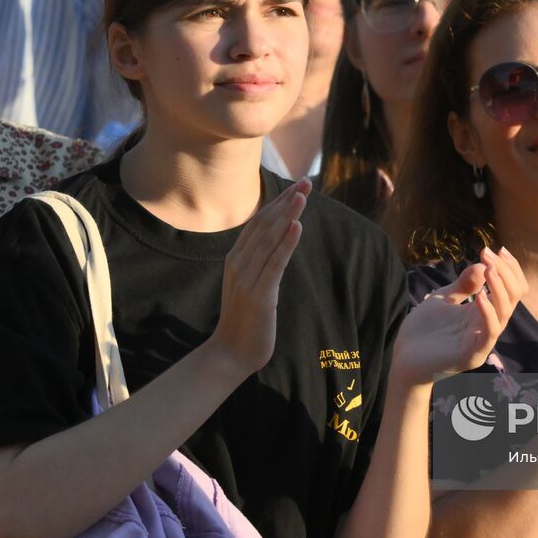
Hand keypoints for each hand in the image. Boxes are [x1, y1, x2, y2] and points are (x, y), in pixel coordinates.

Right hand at [210, 178, 309, 374]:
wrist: (230, 354)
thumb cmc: (245, 320)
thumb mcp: (251, 284)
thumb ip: (260, 263)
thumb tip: (279, 242)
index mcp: (235, 259)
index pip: (259, 222)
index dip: (279, 202)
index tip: (298, 187)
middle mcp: (238, 263)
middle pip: (264, 224)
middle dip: (287, 202)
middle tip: (307, 183)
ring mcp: (246, 278)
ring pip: (269, 240)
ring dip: (288, 215)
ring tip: (304, 196)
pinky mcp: (259, 295)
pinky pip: (274, 264)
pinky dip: (286, 243)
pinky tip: (298, 227)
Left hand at [394, 246, 526, 382]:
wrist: (403, 356)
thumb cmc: (423, 330)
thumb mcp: (444, 298)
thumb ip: (463, 284)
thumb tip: (482, 265)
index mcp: (485, 312)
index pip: (512, 288)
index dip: (509, 268)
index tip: (496, 249)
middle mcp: (489, 325)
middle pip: (513, 296)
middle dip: (505, 271)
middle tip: (487, 253)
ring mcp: (483, 341)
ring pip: (505, 312)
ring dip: (499, 287)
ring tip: (488, 269)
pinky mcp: (473, 355)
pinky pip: (489, 332)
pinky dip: (488, 312)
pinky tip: (479, 295)